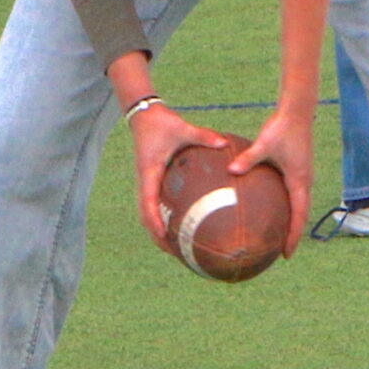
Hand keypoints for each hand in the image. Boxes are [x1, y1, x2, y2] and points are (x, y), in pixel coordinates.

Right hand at [126, 90, 240, 256]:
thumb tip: (224, 143)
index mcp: (149, 173)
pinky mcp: (152, 179)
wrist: (143, 115)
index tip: (164, 236)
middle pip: (145, 217)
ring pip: (148, 213)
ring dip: (158, 230)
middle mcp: (145, 181)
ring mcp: (147, 182)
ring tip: (177, 247)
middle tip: (174, 253)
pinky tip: (182, 222)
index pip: (148, 203)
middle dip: (157, 236)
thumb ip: (203, 136)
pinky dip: (164, 216)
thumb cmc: (161, 122)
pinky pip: (155, 203)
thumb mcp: (183, 128)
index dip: (154, 222)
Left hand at [227, 103, 314, 258]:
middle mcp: (304, 181)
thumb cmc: (282, 127)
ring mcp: (301, 175)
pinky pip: (291, 194)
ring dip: (290, 221)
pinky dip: (285, 206)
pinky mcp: (296, 169)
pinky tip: (269, 208)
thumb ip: (249, 158)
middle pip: (300, 214)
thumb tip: (231, 170)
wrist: (297, 111)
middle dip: (292, 234)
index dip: (293, 236)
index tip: (286, 254)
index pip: (299, 215)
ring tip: (277, 236)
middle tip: (281, 252)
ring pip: (298, 205)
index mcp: (300, 180)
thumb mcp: (264, 144)